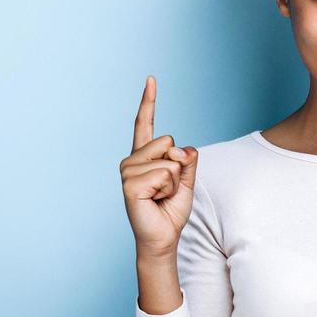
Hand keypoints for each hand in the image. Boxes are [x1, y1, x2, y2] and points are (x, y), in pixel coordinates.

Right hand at [121, 75, 196, 258]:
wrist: (163, 237)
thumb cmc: (171, 210)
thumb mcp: (187, 180)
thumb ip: (188, 160)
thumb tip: (183, 150)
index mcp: (144, 156)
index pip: (145, 124)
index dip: (148, 101)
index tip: (151, 79)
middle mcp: (132, 160)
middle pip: (169, 141)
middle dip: (179, 166)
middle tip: (167, 188)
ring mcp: (128, 171)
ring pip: (169, 160)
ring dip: (174, 181)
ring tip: (160, 196)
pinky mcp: (129, 184)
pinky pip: (165, 174)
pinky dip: (169, 188)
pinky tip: (155, 200)